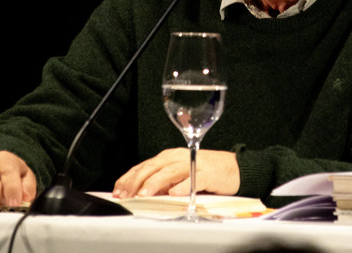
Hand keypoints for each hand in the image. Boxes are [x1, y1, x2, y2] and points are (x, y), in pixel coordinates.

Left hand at [112, 148, 238, 198]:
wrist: (233, 167)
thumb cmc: (205, 171)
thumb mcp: (179, 175)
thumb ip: (162, 182)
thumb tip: (142, 194)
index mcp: (169, 157)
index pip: (144, 166)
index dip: (129, 177)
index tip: (118, 190)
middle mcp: (178, 158)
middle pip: (153, 167)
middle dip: (137, 181)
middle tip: (126, 194)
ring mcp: (192, 164)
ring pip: (169, 172)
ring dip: (155, 183)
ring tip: (144, 194)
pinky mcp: (207, 173)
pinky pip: (193, 179)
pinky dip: (182, 186)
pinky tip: (173, 193)